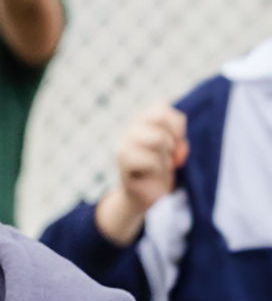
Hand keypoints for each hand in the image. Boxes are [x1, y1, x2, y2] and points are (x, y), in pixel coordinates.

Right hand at [95, 103, 187, 244]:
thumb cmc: (163, 165)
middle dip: (172, 137)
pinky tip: (152, 173)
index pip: (162, 108)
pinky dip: (157, 168)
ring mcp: (124, 144)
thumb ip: (177, 137)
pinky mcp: (123, 162)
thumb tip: (175, 149)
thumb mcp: (175, 145)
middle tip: (170, 153)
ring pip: (157, 138)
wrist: (147, 192)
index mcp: (144, 120)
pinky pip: (150, 159)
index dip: (176, 124)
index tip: (178, 140)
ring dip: (165, 154)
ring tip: (161, 164)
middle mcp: (131, 128)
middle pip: (160, 118)